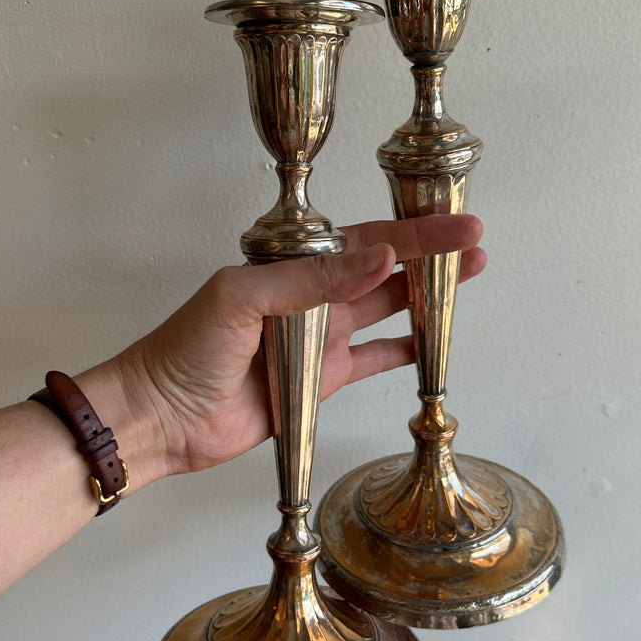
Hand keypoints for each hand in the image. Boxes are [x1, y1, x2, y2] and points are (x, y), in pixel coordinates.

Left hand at [115, 214, 484, 476]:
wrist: (166, 416)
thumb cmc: (186, 348)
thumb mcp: (242, 296)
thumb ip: (310, 279)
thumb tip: (378, 259)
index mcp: (291, 266)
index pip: (362, 241)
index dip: (411, 233)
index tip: (454, 224)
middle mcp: (311, 296)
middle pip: (383, 269)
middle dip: (429, 256)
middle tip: (474, 245)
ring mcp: (320, 338)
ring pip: (385, 310)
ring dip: (425, 296)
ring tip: (466, 279)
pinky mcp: (323, 378)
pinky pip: (373, 359)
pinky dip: (403, 350)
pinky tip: (430, 340)